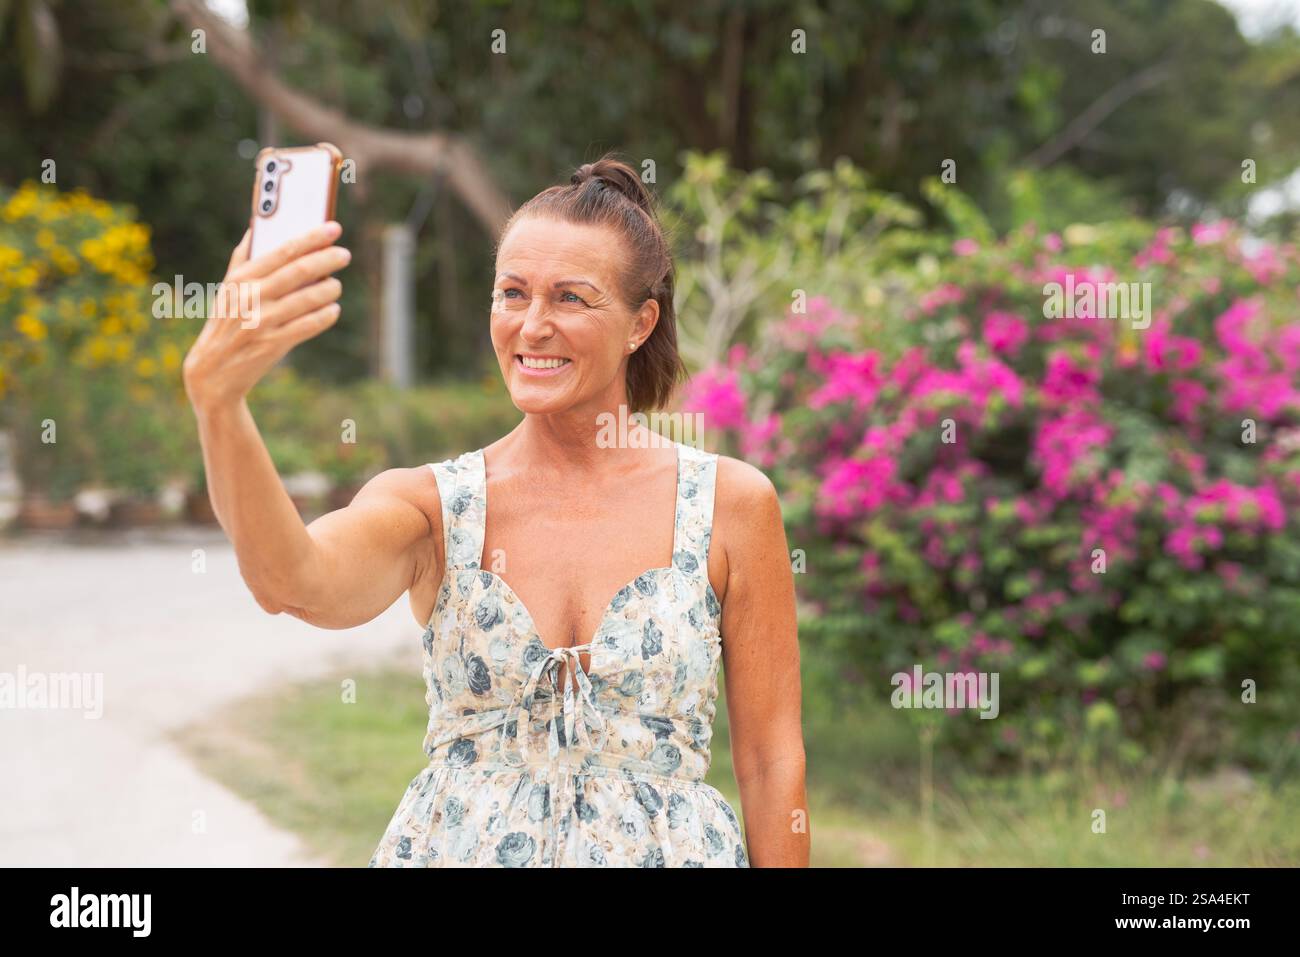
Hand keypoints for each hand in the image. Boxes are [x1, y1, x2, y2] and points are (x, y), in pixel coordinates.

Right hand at [183, 221, 349, 409]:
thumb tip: (257, 225)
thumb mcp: (227, 289)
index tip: (333, 228)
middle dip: (327, 259)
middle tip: (344, 254)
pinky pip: (309, 325)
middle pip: (299, 271)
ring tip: (336, 286)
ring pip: (308, 298)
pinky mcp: (273, 344)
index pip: (283, 250)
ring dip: (330, 290)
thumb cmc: (226, 321)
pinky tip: (333, 309)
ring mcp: (262, 321)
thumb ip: (242, 258)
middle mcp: (251, 297)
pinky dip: (326, 315)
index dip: (312, 238)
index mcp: (241, 278)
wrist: (213, 370)